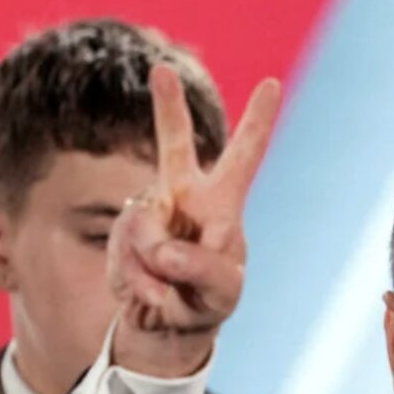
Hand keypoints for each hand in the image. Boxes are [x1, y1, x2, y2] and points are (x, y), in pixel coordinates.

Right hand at [107, 64, 281, 377]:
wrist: (165, 323)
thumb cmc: (208, 302)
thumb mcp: (223, 293)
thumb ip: (204, 270)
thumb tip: (167, 251)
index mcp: (222, 203)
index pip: (244, 157)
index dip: (257, 121)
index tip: (272, 83)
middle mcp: (182, 196)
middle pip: (175, 147)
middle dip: (168, 109)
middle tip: (162, 70)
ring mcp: (147, 212)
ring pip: (148, 233)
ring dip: (160, 271)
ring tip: (173, 290)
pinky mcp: (121, 235)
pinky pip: (129, 259)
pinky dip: (142, 284)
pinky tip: (153, 292)